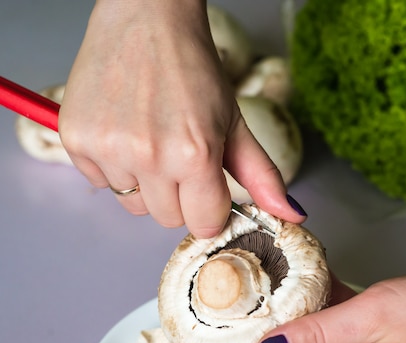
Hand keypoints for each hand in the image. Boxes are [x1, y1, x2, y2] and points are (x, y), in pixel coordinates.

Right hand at [59, 0, 304, 237]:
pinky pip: (100, 182)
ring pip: (133, 204)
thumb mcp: (235, 123)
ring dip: (145, 183)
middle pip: (168, 218)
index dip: (210, 207)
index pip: (204, 223)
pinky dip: (113, 166)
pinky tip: (124, 130)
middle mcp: (149, 157)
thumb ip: (262, 175)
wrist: (147, 19)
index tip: (208, 189)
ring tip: (150, 138)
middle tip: (179, 155)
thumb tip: (291, 215)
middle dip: (179, 196)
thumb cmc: (193, 69)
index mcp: (195, 155)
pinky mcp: (77, 139)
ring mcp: (109, 148)